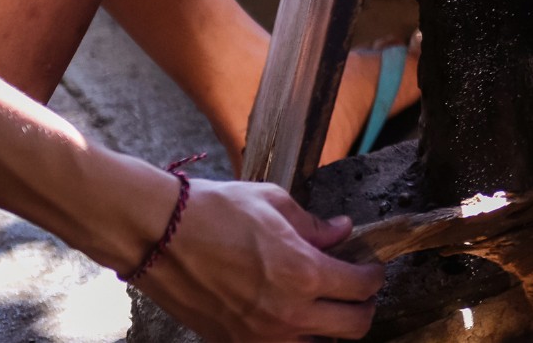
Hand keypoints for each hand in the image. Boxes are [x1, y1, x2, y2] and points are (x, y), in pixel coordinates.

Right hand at [133, 179, 383, 341]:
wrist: (158, 235)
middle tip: (358, 290)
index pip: (362, 287)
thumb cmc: (216, 211)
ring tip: (326, 308)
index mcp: (304, 274)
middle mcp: (288, 314)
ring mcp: (259, 337)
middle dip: (364, 308)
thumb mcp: (276, 204)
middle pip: (353, 327)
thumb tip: (341, 232)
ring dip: (330, 330)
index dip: (374, 275)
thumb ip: (315, 225)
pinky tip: (291, 319)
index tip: (371, 267)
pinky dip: (294, 338)